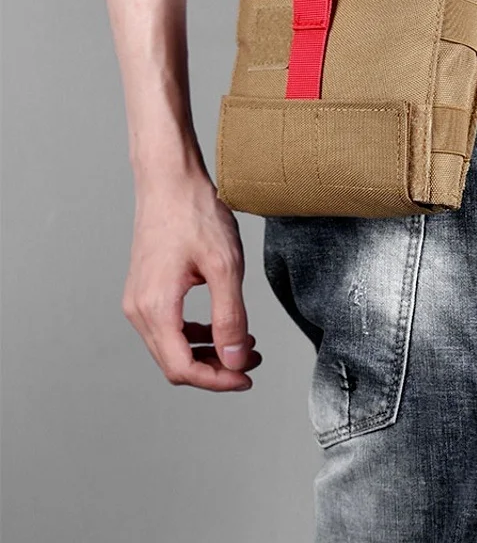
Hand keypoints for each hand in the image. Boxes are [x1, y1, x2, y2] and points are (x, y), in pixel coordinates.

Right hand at [122, 172, 262, 391]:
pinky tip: (221, 324)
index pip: (183, 368)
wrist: (170, 180)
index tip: (247, 377)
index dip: (218, 381)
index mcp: (156, 308)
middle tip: (252, 358)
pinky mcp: (145, 289)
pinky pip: (168, 328)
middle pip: (175, 363)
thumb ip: (230, 317)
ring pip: (171, 347)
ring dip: (208, 352)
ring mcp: (138, 299)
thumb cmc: (196, 215)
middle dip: (216, 368)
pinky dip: (196, 334)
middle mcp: (139, 310)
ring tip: (244, 342)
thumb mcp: (225, 267)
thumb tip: (234, 360)